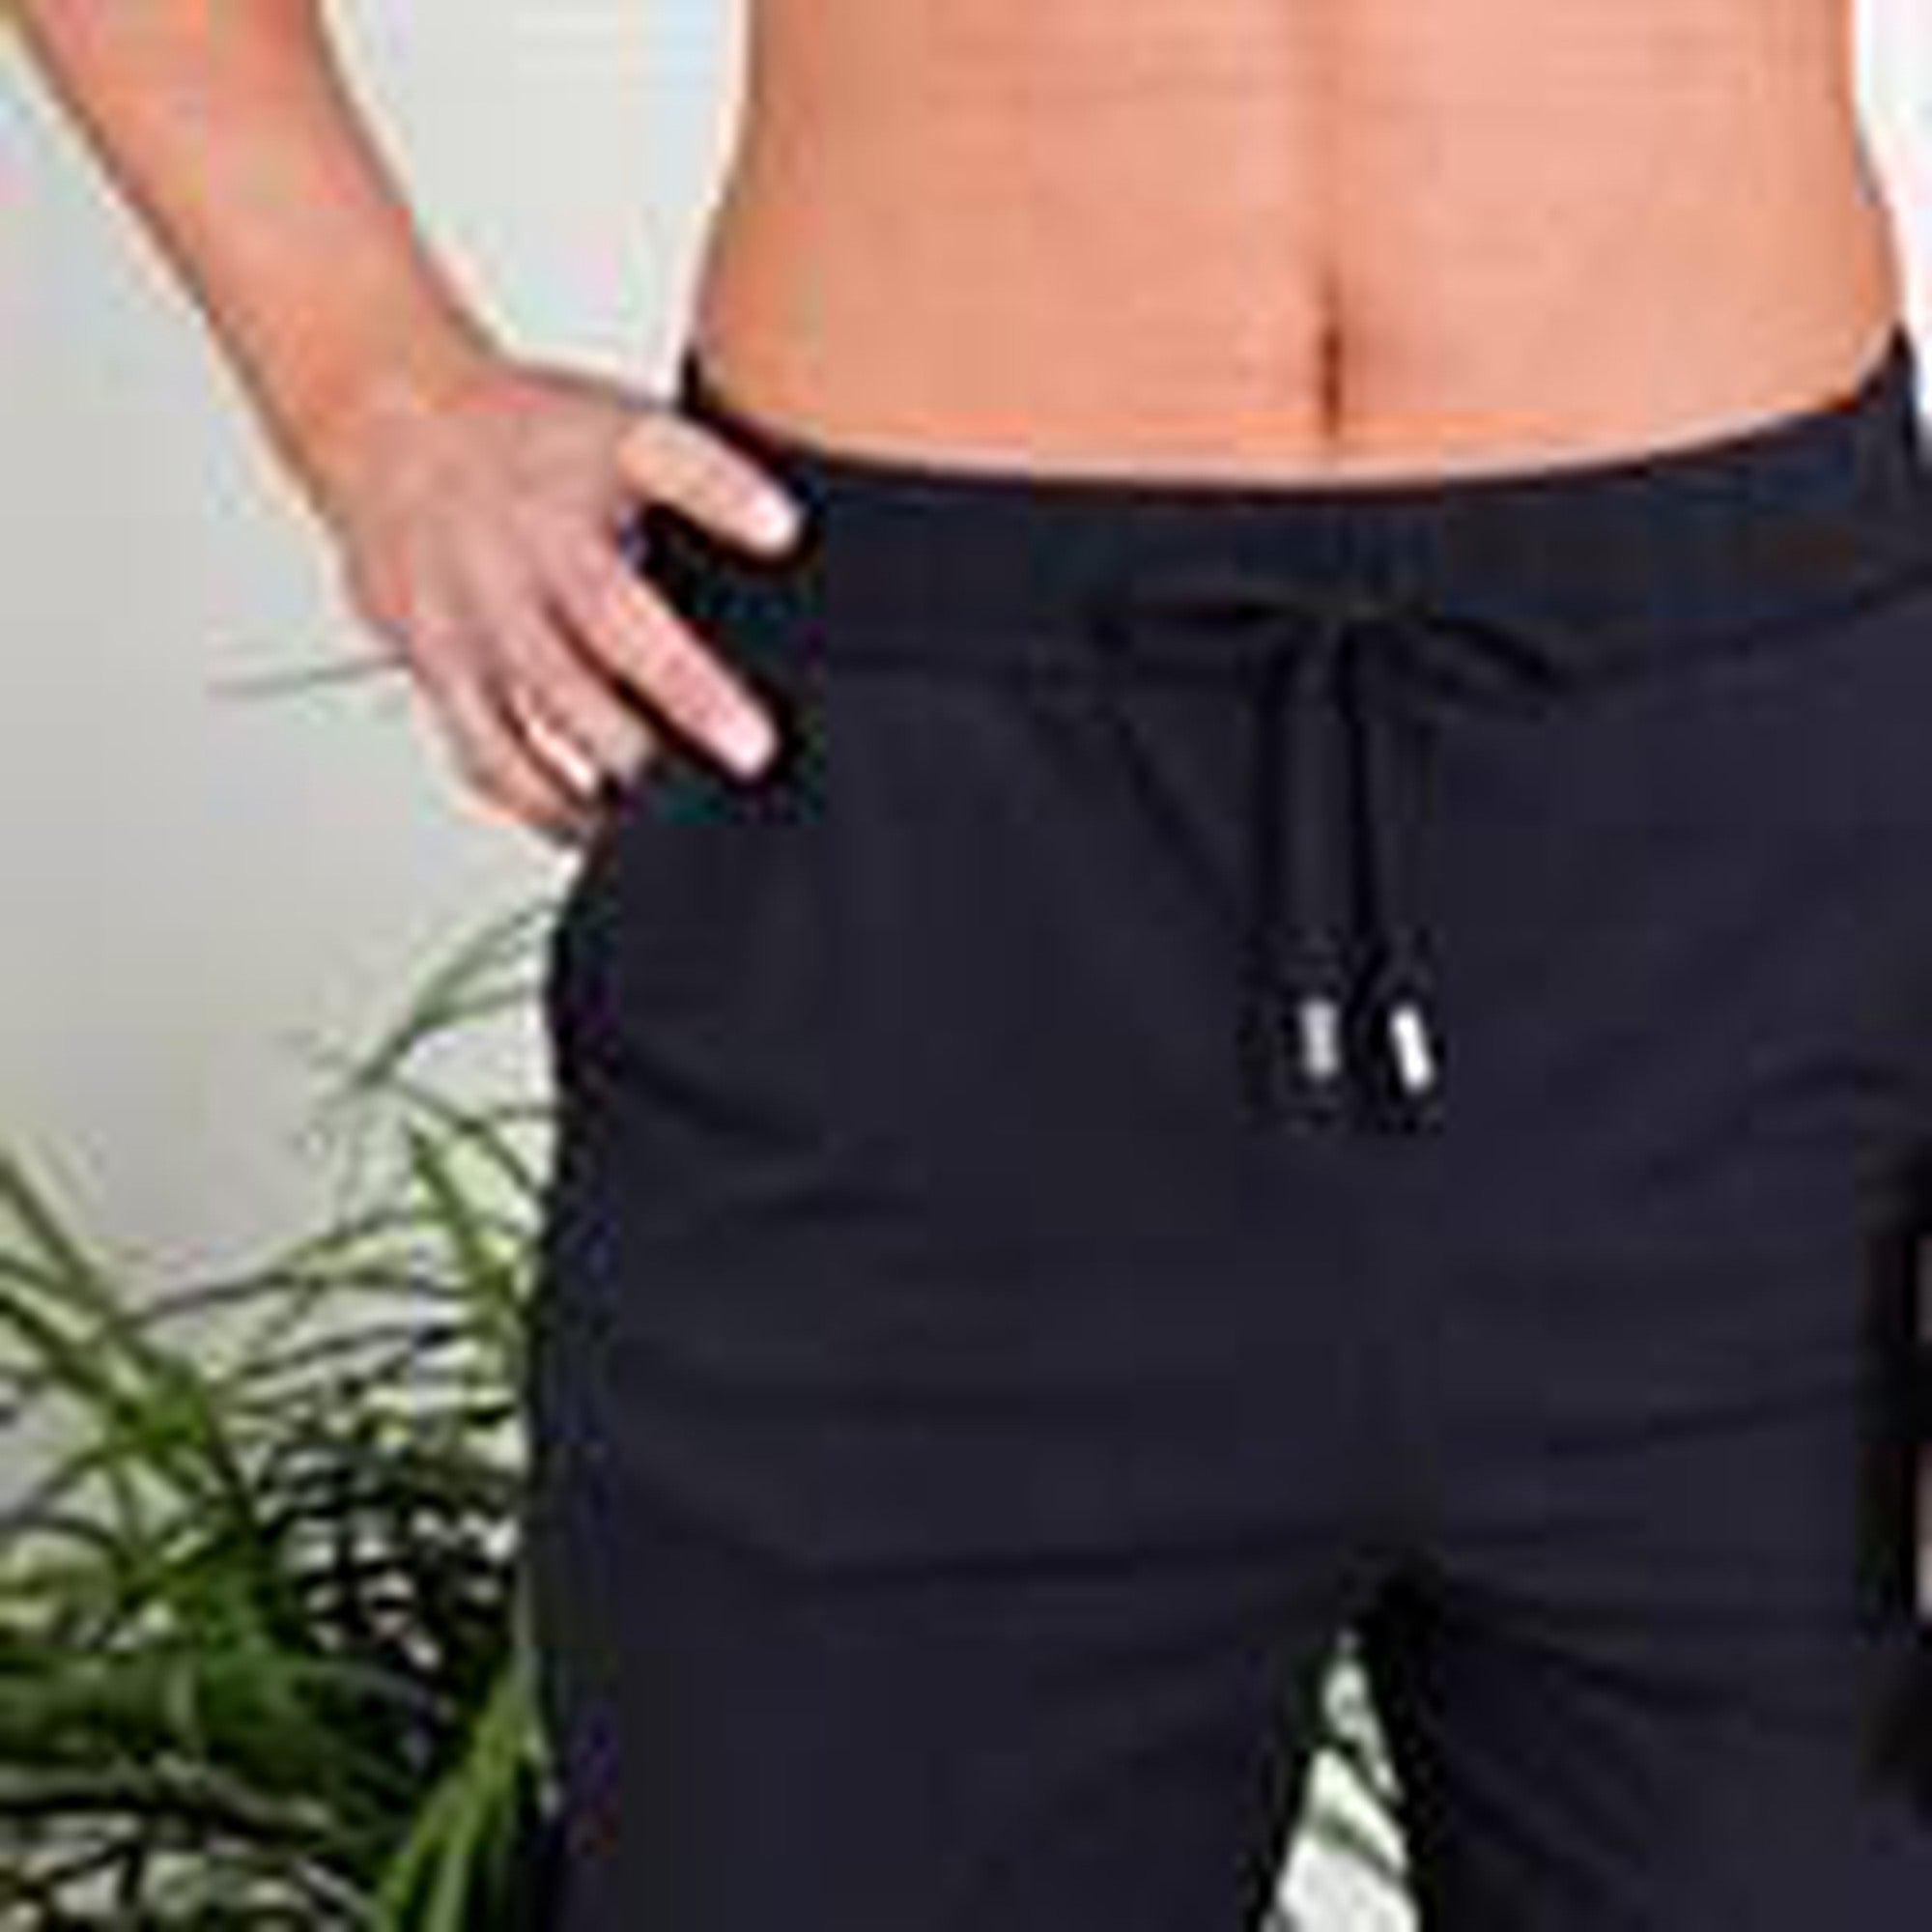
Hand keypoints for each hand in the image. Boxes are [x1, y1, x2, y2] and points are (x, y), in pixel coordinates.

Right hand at [300, 348, 806, 848]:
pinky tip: (599, 829)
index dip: (723, 492)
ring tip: (681, 811)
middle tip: (754, 749)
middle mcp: (527, 530)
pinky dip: (546, 802)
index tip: (784, 529)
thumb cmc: (525, 438)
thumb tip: (815, 552)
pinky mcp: (436, 660)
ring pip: (548, 700)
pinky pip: (489, 750)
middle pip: (608, 613)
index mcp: (586, 453)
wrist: (381, 422)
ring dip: (618, 765)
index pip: (661, 457)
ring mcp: (476, 600)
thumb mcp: (612, 422)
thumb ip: (695, 483)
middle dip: (684, 688)